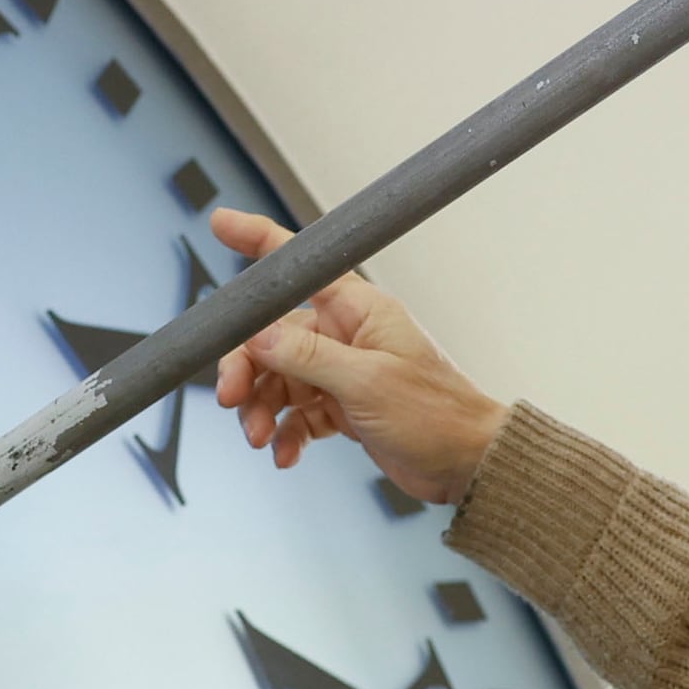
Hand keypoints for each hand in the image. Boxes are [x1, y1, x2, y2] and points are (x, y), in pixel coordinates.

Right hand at [205, 210, 511, 505]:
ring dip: (261, 409)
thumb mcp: (368, 382)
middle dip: (246, 367)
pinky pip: (296, 415)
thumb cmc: (438, 413)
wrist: (467, 464)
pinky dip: (285, 433)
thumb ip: (307, 357)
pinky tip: (285, 453)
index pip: (301, 263)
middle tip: (231, 399)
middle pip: (272, 336)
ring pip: (278, 380)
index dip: (259, 239)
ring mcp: (342, 373)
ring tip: (260, 438)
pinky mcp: (342, 408)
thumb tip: (256, 336)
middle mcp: (346, 335)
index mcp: (358, 310)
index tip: (221, 223)